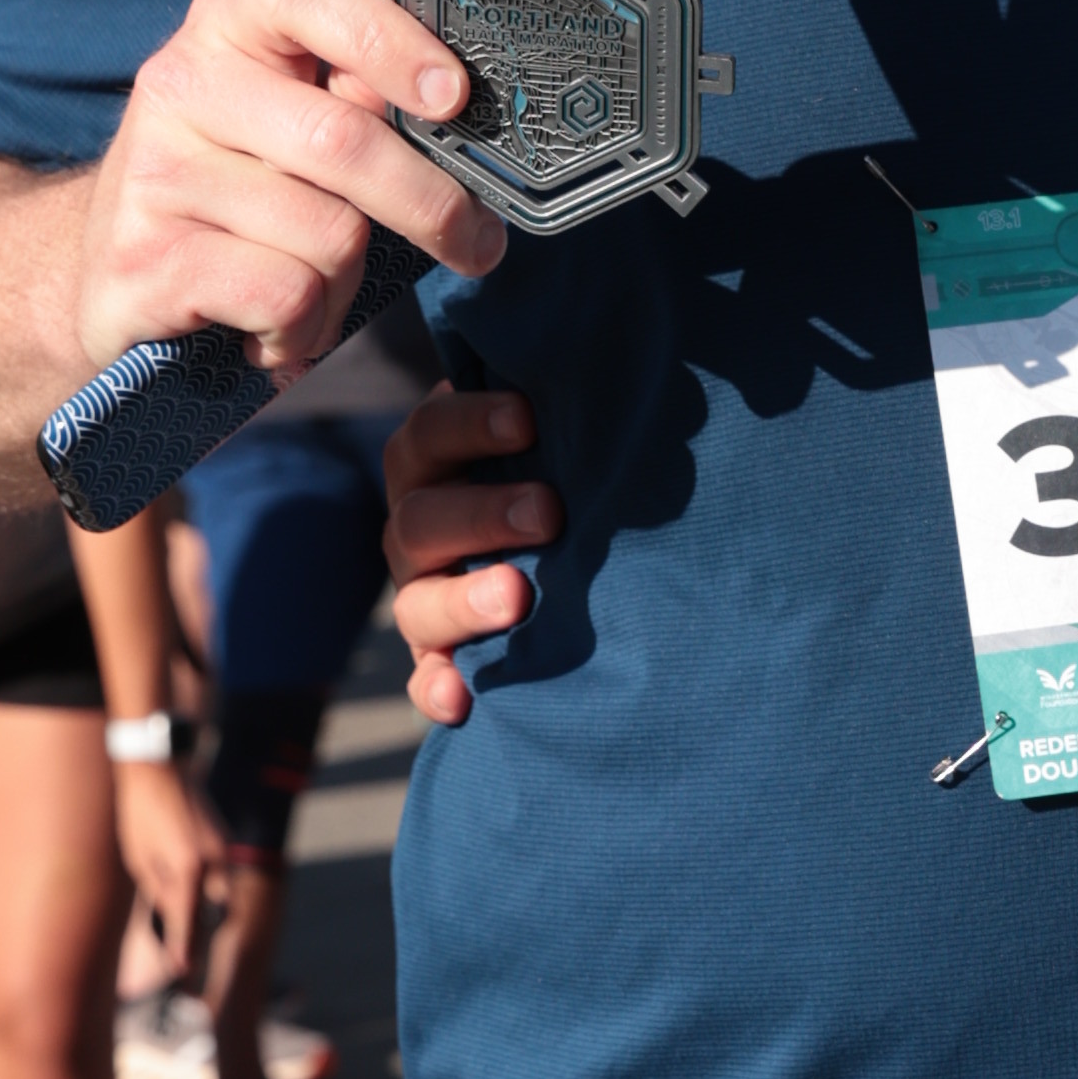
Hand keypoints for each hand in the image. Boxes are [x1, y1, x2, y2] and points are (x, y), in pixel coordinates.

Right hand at [68, 0, 503, 384]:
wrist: (108, 275)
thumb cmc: (237, 194)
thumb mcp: (291, 126)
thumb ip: (361, 105)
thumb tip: (465, 125)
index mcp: (228, 26)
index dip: (388, 37)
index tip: (453, 96)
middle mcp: (182, 82)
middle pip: (344, 140)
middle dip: (431, 206)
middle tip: (476, 247)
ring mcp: (156, 170)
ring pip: (328, 233)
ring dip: (349, 283)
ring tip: (318, 289)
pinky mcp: (146, 257)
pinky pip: (286, 294)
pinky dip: (305, 327)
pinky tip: (277, 326)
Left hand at [110, 753, 225, 968]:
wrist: (160, 769)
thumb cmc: (140, 815)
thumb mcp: (140, 861)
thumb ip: (161, 893)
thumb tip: (172, 919)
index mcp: (189, 869)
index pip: (188, 921)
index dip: (183, 950)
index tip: (182, 973)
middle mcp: (214, 862)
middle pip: (210, 912)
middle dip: (194, 933)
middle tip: (180, 962)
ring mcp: (223, 850)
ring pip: (217, 895)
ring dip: (199, 909)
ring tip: (177, 921)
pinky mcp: (223, 841)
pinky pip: (218, 875)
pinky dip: (204, 888)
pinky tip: (183, 887)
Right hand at [386, 379, 555, 733]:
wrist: (575, 564)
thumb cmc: (569, 477)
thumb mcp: (562, 441)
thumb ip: (575, 410)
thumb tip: (660, 378)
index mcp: (437, 465)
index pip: (431, 435)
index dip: (470, 424)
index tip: (529, 419)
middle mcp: (419, 530)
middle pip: (421, 519)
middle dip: (482, 514)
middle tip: (549, 513)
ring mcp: (425, 598)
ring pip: (418, 604)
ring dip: (464, 600)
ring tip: (518, 598)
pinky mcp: (441, 662)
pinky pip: (425, 683)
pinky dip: (439, 691)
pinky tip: (462, 700)